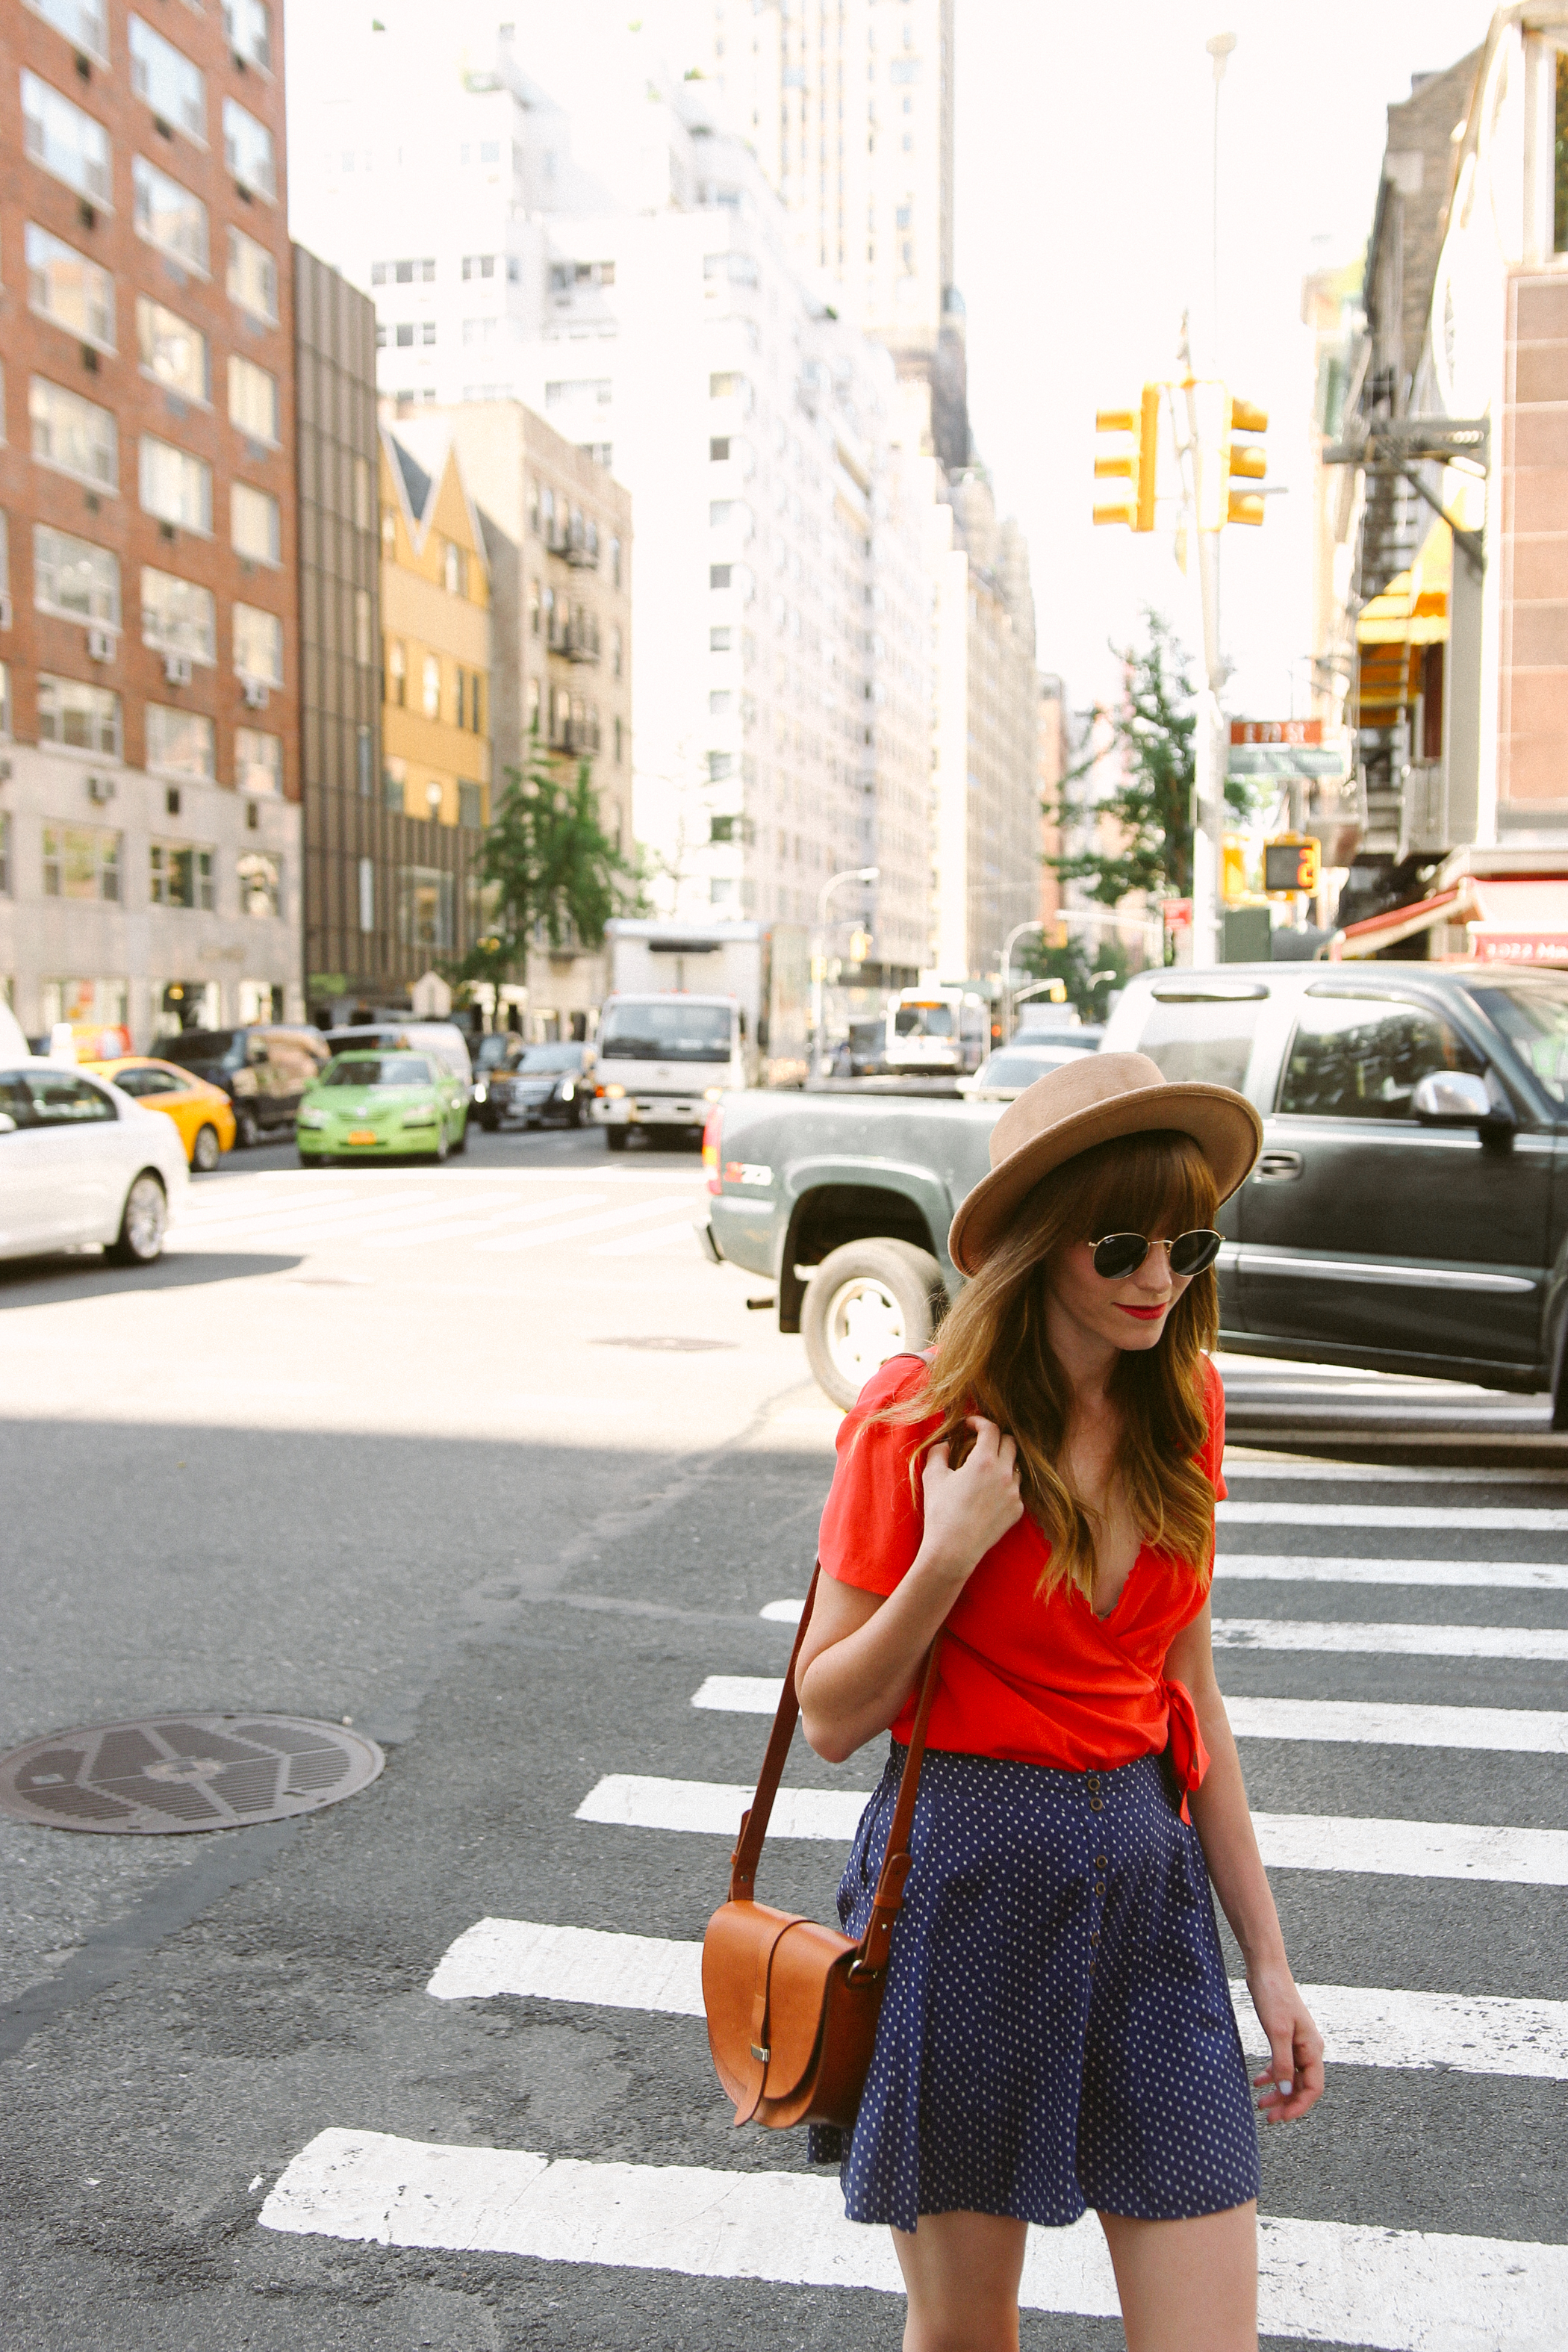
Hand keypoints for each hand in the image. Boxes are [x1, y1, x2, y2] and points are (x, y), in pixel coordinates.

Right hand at [918, 1417, 1022, 1587]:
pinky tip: (988, 1493)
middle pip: (1010, 1442)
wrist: (954, 1550)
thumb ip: (939, 1452)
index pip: (991, 1429)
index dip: (980, 1421)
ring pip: (1015, 1466)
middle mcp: (1005, 1474)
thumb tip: (945, 1443)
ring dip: (1002, 1462)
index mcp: (984, 1461)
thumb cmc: (940, 1512)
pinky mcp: (1017, 1510)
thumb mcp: (932, 1477)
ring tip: (984, 1470)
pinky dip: (1005, 1485)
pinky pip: (1016, 1489)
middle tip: (979, 1443)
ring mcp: (1014, 1493)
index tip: (969, 1424)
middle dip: (995, 1438)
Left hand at [1247, 1960, 1324, 2124]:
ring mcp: (1297, 2043)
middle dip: (1285, 2103)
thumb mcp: (1277, 2032)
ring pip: (1291, 2077)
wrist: (1266, 1970)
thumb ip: (1282, 2063)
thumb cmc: (1274, 1997)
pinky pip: (1282, 2064)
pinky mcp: (1285, 2037)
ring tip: (1259, 2103)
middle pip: (1301, 2086)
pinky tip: (1258, 2081)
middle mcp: (1309, 2049)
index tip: (1281, 2118)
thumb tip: (1284, 2092)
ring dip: (1277, 2092)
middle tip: (1267, 2117)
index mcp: (1312, 2049)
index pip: (1313, 2089)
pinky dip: (1271, 2075)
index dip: (1299, 2106)